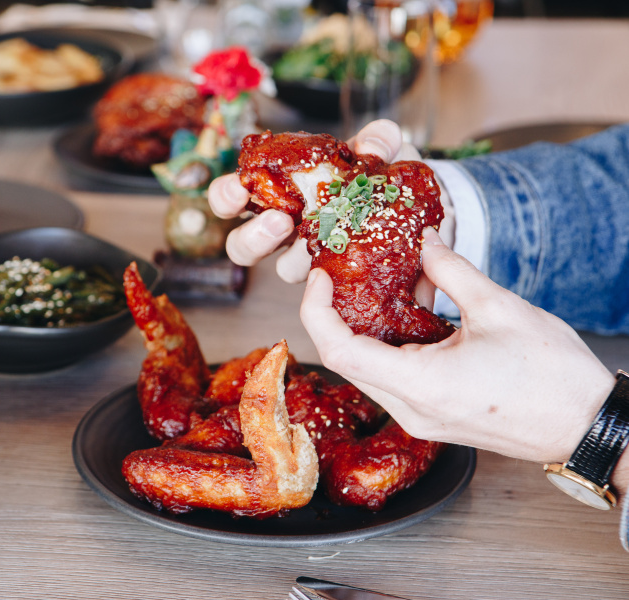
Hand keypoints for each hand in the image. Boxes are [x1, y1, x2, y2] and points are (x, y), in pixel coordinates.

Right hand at [208, 119, 447, 282]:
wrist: (418, 206)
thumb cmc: (386, 175)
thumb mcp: (385, 149)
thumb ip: (380, 139)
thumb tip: (371, 145)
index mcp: (281, 193)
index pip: (235, 199)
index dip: (227, 196)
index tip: (239, 188)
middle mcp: (287, 230)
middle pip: (242, 246)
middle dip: (251, 237)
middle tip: (279, 222)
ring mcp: (311, 256)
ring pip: (284, 269)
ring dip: (295, 256)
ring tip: (314, 240)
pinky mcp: (339, 275)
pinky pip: (326, 279)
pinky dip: (337, 267)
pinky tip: (353, 252)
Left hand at [300, 226, 614, 465]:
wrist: (588, 427)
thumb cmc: (553, 376)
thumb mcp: (499, 309)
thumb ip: (452, 271)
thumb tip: (425, 243)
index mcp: (420, 385)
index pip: (339, 351)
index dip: (317, 312)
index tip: (319, 278)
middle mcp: (410, 409)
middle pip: (348, 360)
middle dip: (338, 314)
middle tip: (342, 273)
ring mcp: (419, 418)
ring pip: (370, 369)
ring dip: (369, 327)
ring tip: (383, 283)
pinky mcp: (432, 416)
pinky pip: (394, 377)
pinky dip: (393, 343)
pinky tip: (414, 310)